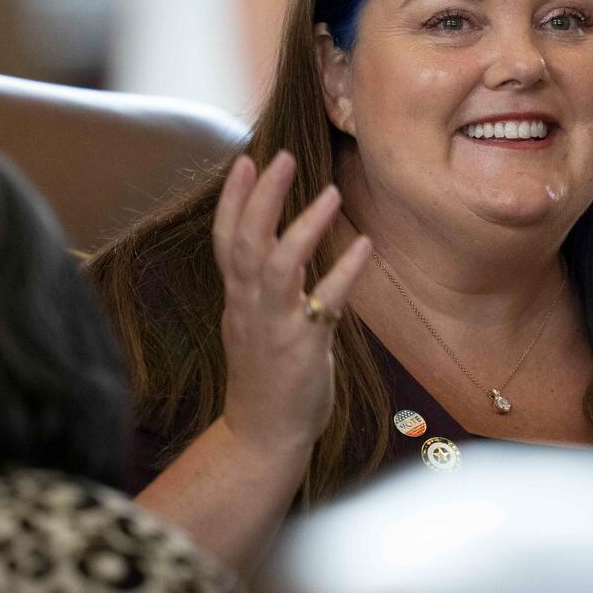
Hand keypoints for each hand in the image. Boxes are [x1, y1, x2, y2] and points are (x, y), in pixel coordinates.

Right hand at [211, 150, 371, 454]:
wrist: (262, 436)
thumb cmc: (264, 380)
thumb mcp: (253, 327)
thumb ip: (261, 291)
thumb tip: (274, 255)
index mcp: (238, 300)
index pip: (227, 240)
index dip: (233, 200)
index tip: (244, 160)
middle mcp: (250, 307)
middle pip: (247, 242)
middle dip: (261, 197)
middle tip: (281, 156)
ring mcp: (274, 327)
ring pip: (279, 266)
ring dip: (303, 226)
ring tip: (330, 191)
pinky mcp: (302, 348)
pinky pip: (325, 303)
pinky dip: (344, 272)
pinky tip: (365, 245)